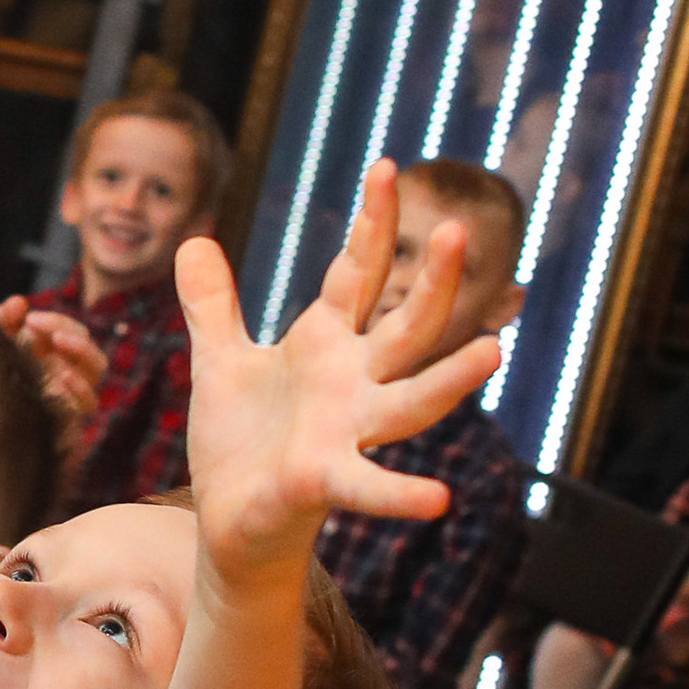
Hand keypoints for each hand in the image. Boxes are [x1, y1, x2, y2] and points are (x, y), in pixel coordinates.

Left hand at [0, 294, 102, 444]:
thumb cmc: (1, 379)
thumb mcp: (0, 346)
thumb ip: (5, 320)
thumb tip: (18, 301)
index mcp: (58, 354)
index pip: (71, 330)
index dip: (55, 320)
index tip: (28, 318)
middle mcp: (71, 369)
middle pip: (85, 341)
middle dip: (65, 328)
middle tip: (36, 323)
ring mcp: (74, 392)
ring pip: (97, 367)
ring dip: (81, 350)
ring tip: (57, 340)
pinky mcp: (71, 415)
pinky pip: (89, 402)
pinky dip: (81, 388)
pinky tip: (63, 376)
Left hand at [177, 165, 501, 575]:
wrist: (230, 523)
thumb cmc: (239, 444)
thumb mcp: (220, 362)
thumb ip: (213, 305)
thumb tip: (194, 240)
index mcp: (325, 346)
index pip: (357, 273)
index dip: (372, 223)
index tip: (386, 166)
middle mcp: (351, 385)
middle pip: (404, 326)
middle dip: (431, 281)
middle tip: (457, 229)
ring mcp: (346, 433)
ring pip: (410, 401)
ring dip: (450, 380)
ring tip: (493, 352)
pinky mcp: (324, 481)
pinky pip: (368, 485)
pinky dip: (400, 494)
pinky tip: (438, 499)